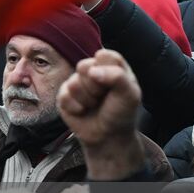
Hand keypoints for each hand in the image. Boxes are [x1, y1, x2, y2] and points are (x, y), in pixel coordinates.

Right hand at [57, 48, 142, 178]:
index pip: (104, 55)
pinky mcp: (64, 95)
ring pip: (74, 83)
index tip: (115, 86)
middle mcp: (92, 70)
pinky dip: (75, 108)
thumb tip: (92, 71)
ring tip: (94, 105)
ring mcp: (76, 82)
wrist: (108, 137)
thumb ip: (117, 77)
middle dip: (95, 86)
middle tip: (103, 97)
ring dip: (86, 99)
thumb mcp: (130, 95)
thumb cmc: (121, 113)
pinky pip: (64, 96)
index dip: (108, 71)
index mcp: (110, 65)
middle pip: (84, 66)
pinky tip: (83, 111)